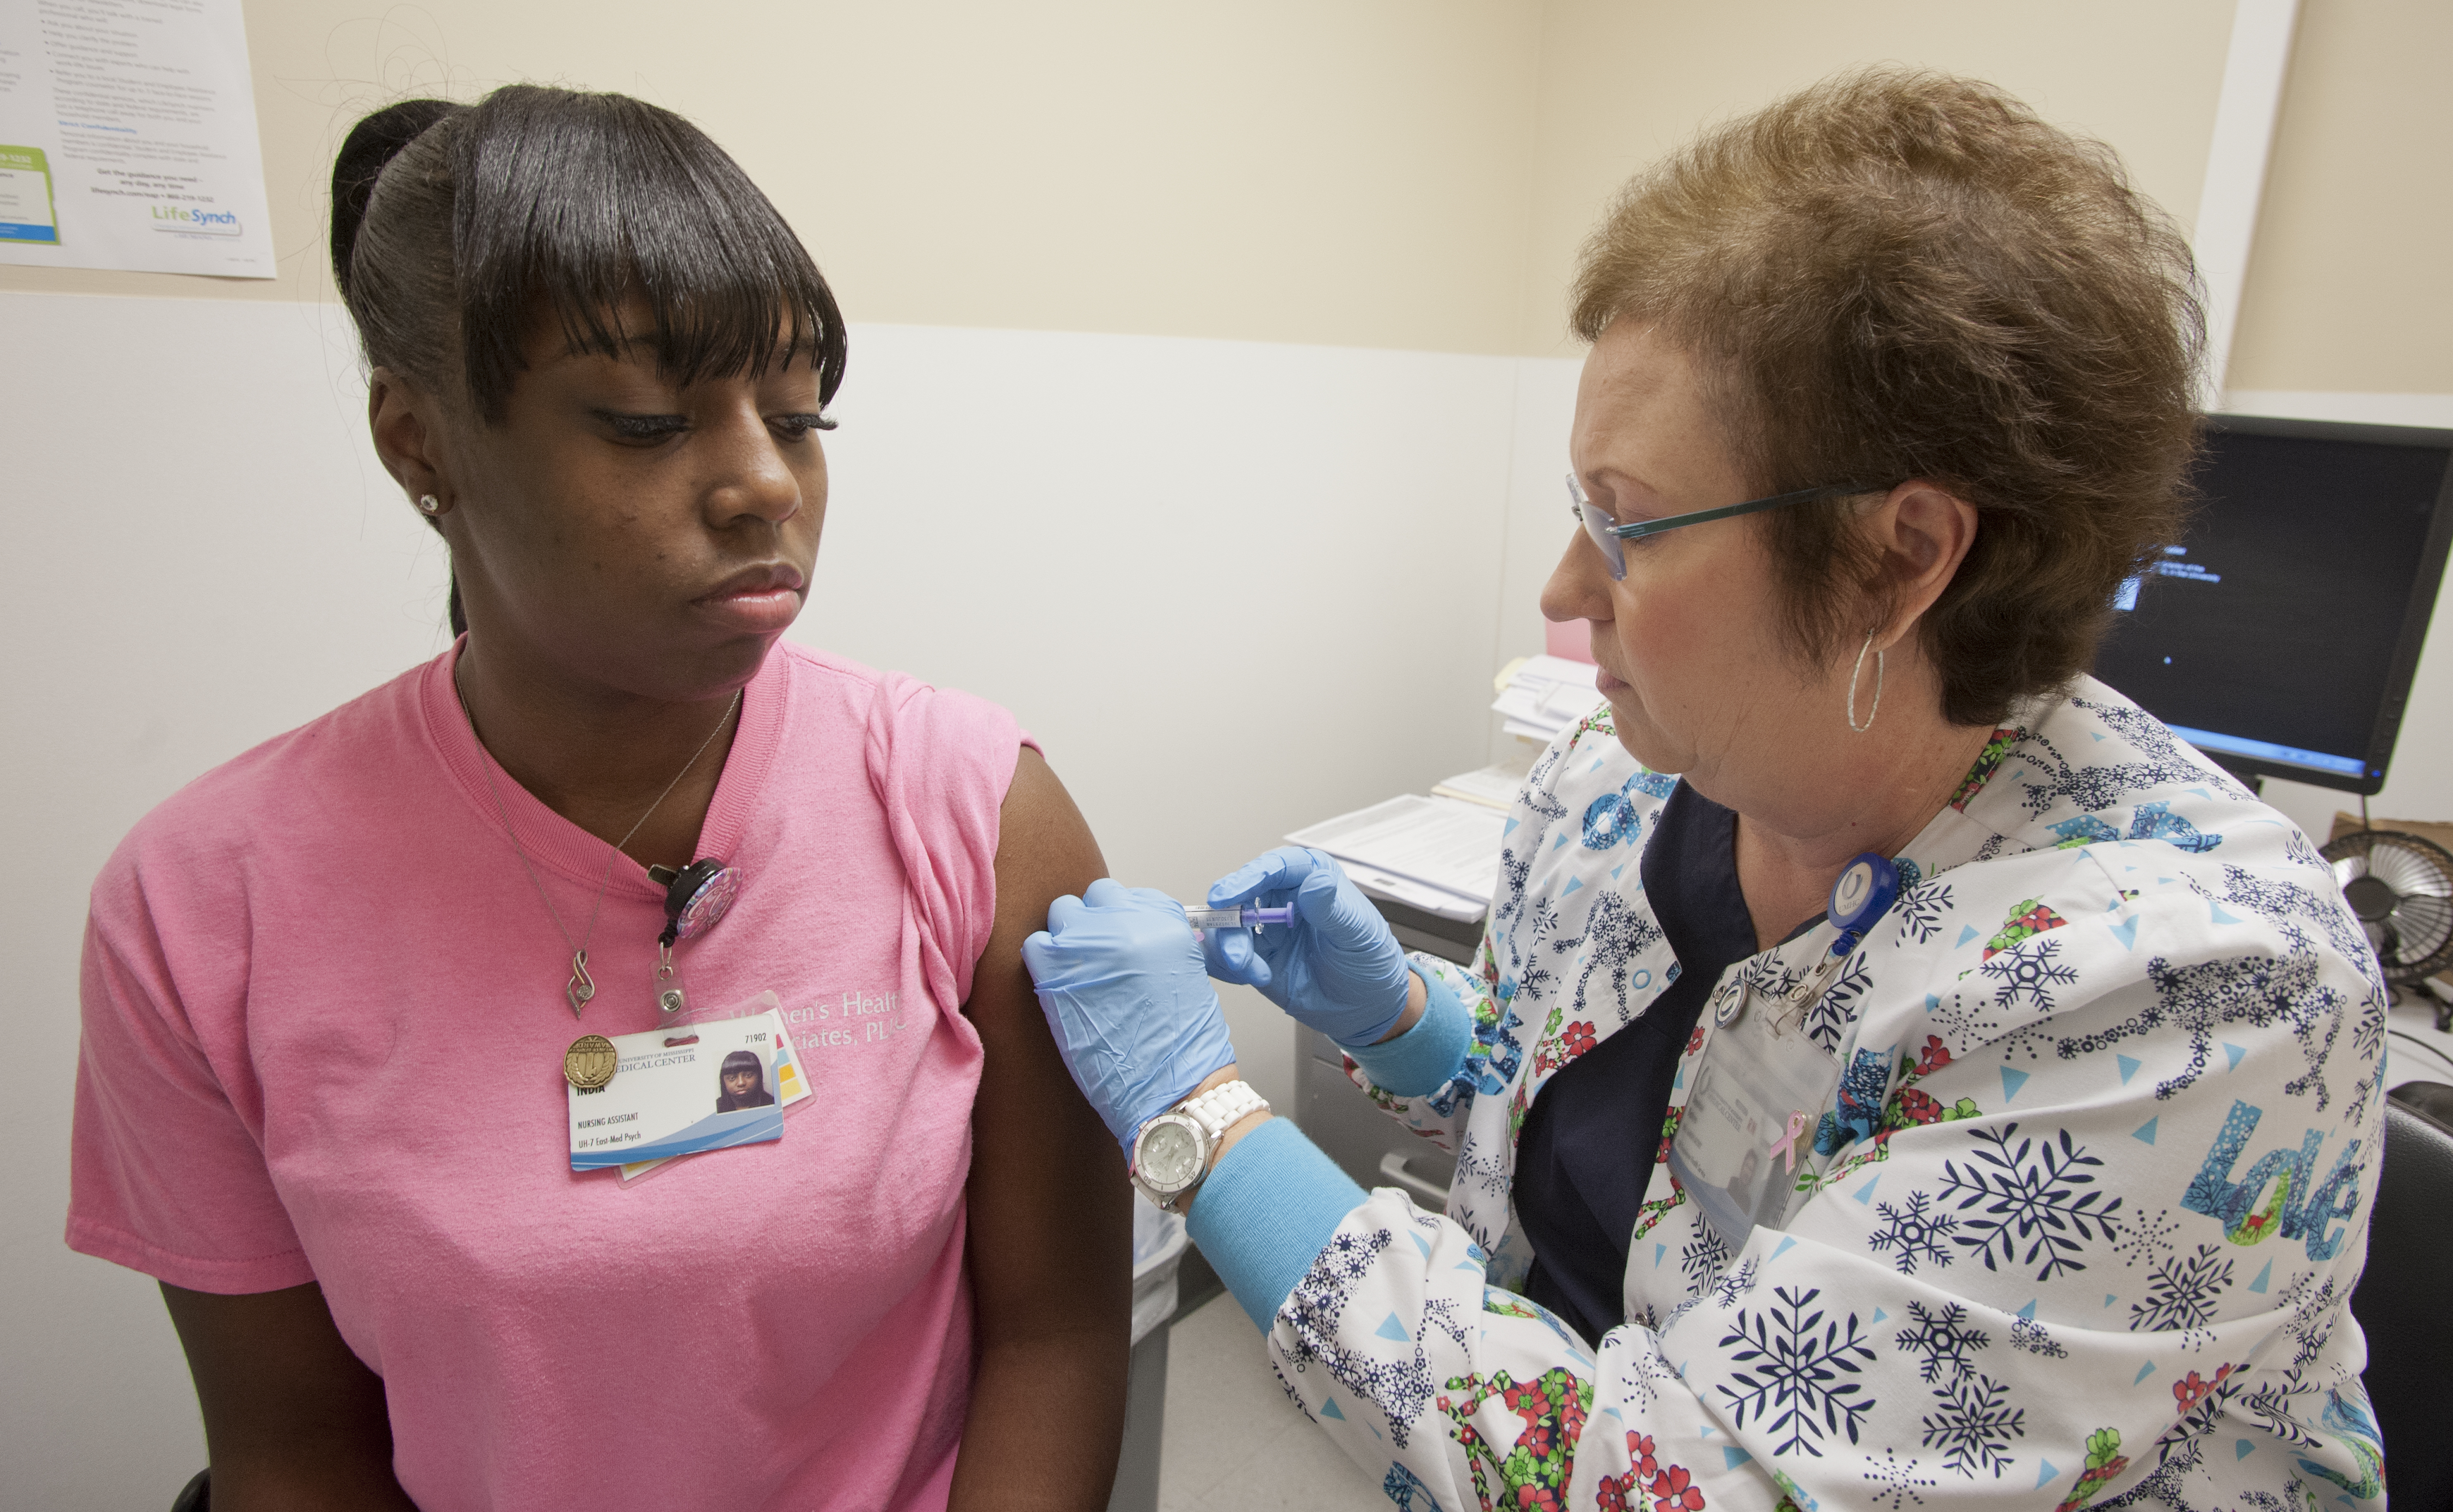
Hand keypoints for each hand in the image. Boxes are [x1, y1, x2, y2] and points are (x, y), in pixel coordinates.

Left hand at [1022, 879, 1237, 1157]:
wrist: (1170, 1089)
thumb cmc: (1182, 1046)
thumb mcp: (1184, 976)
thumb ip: (1156, 945)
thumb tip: (1128, 939)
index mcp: (1165, 922)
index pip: (1131, 896)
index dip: (1121, 921)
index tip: (1119, 943)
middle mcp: (1129, 922)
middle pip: (1096, 897)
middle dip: (1093, 922)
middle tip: (1095, 958)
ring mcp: (1091, 942)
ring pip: (1063, 912)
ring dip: (1067, 938)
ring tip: (1075, 974)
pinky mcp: (1057, 969)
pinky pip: (1036, 944)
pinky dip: (1042, 961)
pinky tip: (1056, 986)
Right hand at [1203, 847, 1410, 1045]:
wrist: (1366, 1006)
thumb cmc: (1369, 961)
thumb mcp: (1357, 934)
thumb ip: (1332, 910)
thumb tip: (1315, 883)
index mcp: (1312, 877)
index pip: (1275, 867)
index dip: (1247, 878)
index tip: (1226, 894)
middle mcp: (1284, 896)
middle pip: (1240, 893)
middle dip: (1229, 920)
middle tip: (1234, 948)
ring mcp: (1267, 925)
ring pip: (1227, 923)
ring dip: (1229, 946)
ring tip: (1247, 969)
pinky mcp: (1256, 954)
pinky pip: (1226, 952)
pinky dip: (1228, 964)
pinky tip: (1252, 976)